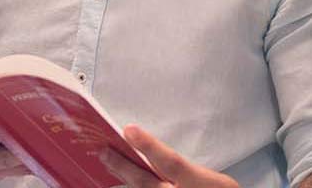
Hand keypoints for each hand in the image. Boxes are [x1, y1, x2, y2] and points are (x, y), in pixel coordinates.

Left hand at [101, 125, 239, 187]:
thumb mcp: (207, 177)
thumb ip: (180, 167)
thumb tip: (150, 152)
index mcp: (196, 182)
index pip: (170, 162)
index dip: (148, 146)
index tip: (129, 130)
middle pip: (145, 182)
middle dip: (122, 164)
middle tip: (104, 150)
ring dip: (121, 177)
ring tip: (106, 161)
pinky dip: (130, 186)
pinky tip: (118, 178)